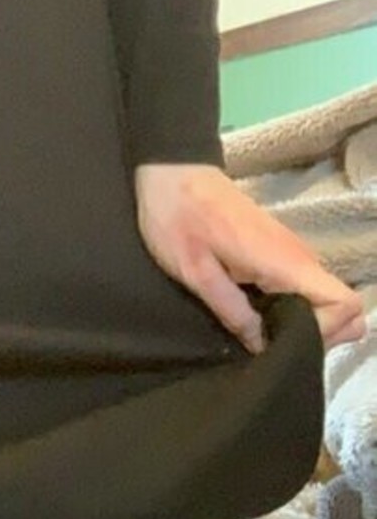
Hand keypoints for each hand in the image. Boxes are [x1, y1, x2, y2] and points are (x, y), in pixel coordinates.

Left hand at [134, 162, 364, 354]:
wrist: (172, 172)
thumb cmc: (178, 219)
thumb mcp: (195, 272)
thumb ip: (233, 311)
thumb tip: (261, 346)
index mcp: (286, 262)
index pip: (346, 304)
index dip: (327, 331)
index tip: (286, 343)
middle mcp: (299, 257)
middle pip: (342, 306)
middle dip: (319, 333)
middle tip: (274, 344)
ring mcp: (291, 253)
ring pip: (324, 299)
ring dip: (304, 323)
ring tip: (262, 334)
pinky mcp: (278, 252)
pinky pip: (303, 288)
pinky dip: (292, 308)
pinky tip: (256, 315)